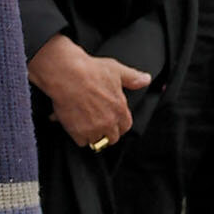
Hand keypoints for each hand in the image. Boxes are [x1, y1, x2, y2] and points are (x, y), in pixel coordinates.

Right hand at [27, 34, 149, 146]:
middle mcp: (108, 121)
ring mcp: (93, 128)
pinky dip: (78, 136)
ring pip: (96, 141)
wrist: (67, 74)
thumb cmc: (90, 70)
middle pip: (112, 138)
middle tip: (98, 123)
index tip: (113, 120)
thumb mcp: (116, 70)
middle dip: (107, 132)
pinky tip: (76, 125)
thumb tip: (146, 79)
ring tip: (86, 124)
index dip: (119, 124)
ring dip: (92, 135)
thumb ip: (133, 78)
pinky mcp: (77, 132)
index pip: (125, 127)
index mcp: (119, 109)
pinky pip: (81, 142)